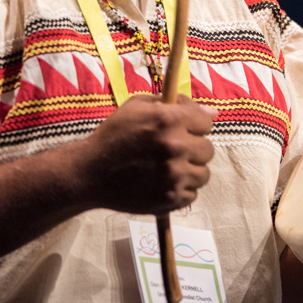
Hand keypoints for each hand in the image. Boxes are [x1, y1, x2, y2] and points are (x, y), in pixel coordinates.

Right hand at [77, 94, 216, 213]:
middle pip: (208, 149)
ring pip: (204, 174)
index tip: (183, 130)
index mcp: (168, 119)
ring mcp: (175, 176)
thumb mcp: (137, 106)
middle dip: (193, 148)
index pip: (206, 122)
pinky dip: (181, 190)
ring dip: (189, 171)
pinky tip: (162, 183)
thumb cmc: (114, 134)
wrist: (90, 172)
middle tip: (173, 151)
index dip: (194, 125)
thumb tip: (213, 112)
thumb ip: (176, 104)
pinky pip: (193, 194)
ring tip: (168, 168)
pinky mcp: (171, 199)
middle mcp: (175, 147)